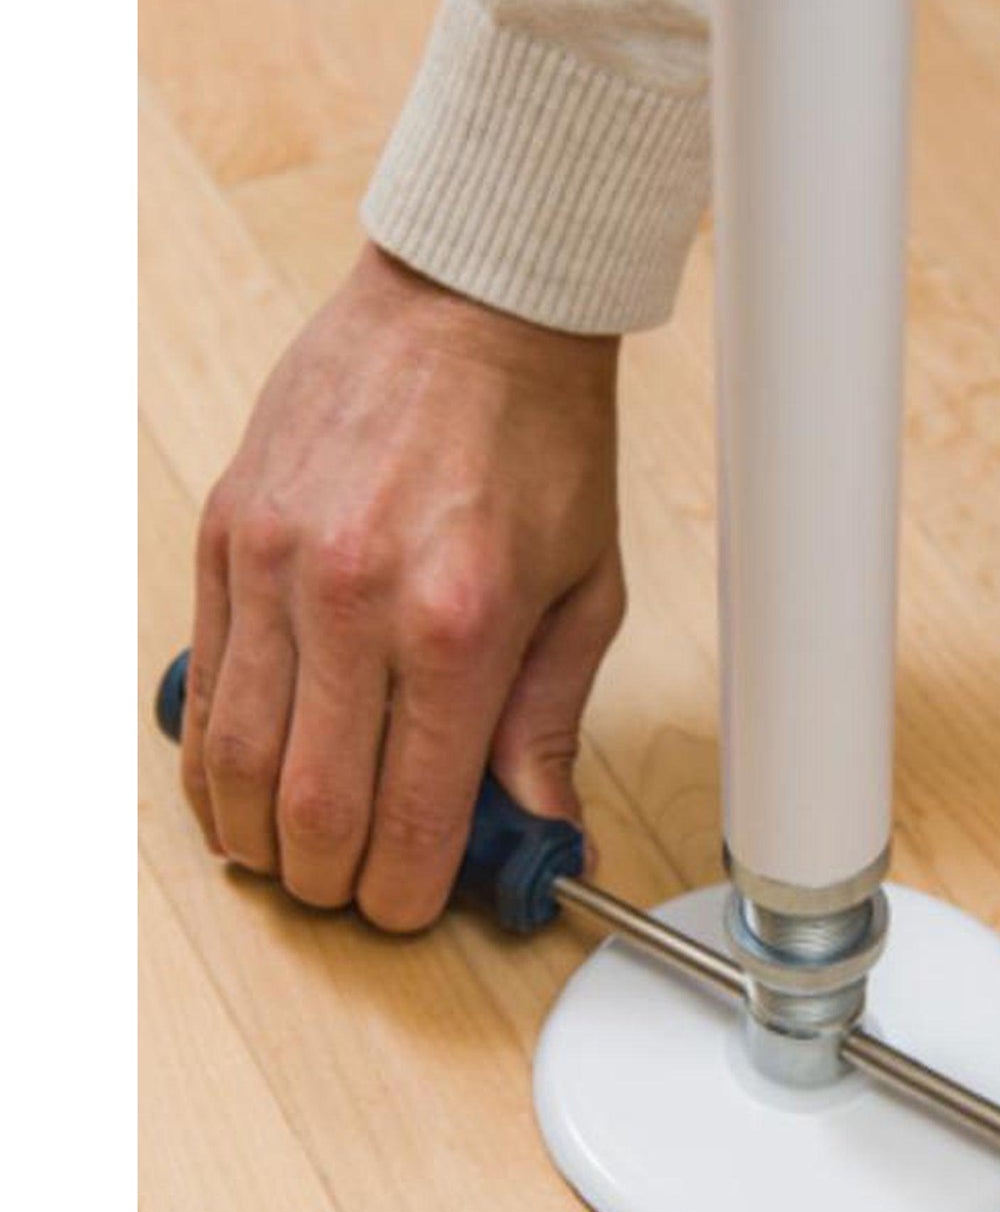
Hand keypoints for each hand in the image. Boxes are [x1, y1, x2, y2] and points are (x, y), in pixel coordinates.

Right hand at [181, 244, 624, 930]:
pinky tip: (237, 779)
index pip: (414, 814)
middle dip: (330, 881)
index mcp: (461, 624)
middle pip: (311, 808)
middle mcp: (355, 602)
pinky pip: (200, 676)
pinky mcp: (229, 531)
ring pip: (234, 757)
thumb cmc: (544, 441)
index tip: (412, 904)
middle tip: (352, 889)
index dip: (408, 891)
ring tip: (289, 853)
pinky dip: (211, 751)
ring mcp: (276, 564)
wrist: (476, 307)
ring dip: (256, 833)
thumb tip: (544, 828)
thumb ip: (548, 721)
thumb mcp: (586, 591)